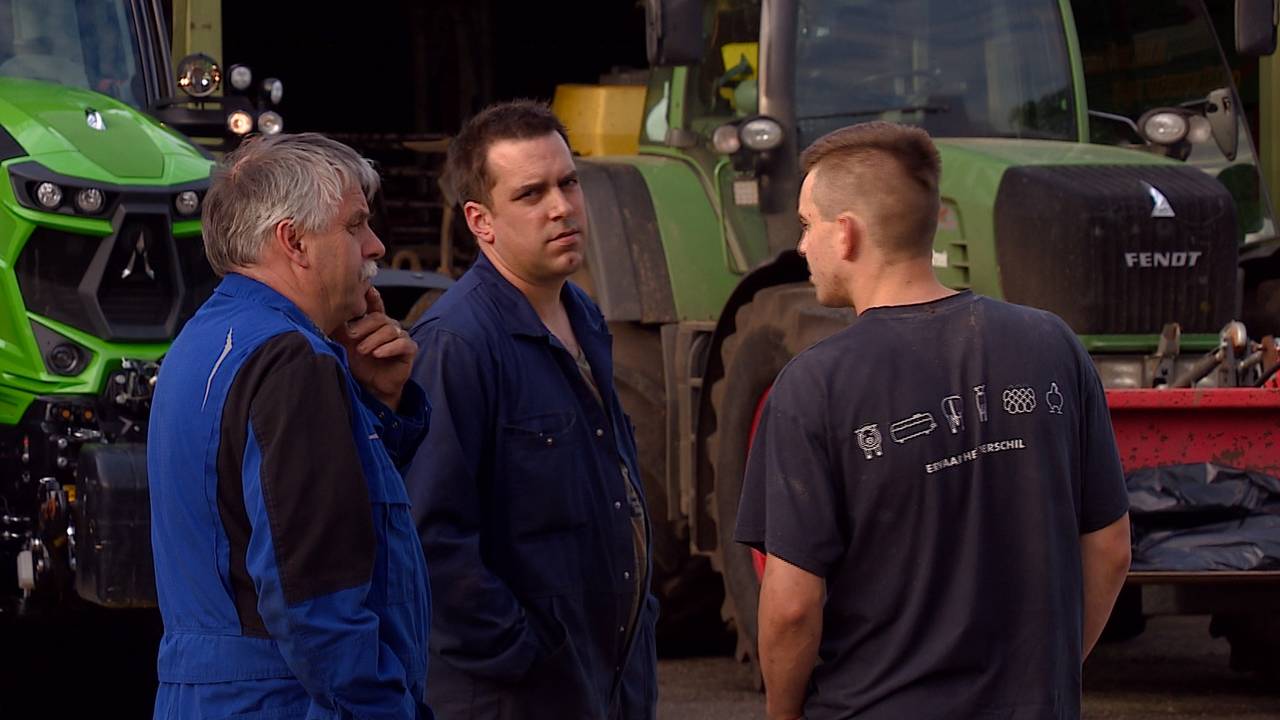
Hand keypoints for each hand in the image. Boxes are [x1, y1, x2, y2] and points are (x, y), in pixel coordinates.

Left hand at [335, 287, 415, 409]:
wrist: (371, 387)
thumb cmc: (359, 364)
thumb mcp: (345, 345)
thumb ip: (340, 328)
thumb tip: (327, 311)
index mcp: (375, 323)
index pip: (375, 305)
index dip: (372, 296)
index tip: (367, 289)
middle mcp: (389, 327)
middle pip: (380, 318)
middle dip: (364, 326)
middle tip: (351, 336)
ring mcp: (401, 337)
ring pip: (390, 330)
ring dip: (374, 339)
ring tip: (362, 351)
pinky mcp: (409, 350)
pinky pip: (402, 343)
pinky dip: (389, 348)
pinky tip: (378, 354)